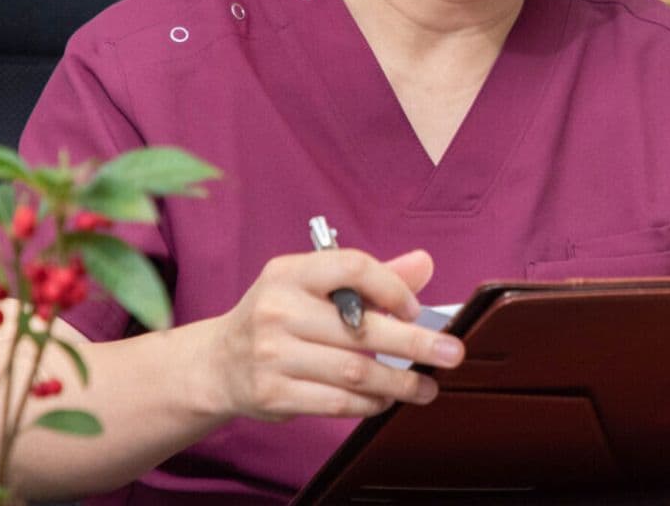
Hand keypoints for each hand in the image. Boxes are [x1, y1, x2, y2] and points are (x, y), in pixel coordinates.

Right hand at [198, 248, 465, 421]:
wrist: (218, 364)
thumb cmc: (278, 318)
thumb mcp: (313, 286)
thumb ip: (370, 277)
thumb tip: (424, 263)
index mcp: (290, 273)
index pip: (352, 267)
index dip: (392, 288)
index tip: (415, 309)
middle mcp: (278, 310)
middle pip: (360, 328)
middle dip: (414, 344)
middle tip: (451, 353)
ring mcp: (272, 354)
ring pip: (353, 372)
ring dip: (398, 383)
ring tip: (426, 388)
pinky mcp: (272, 394)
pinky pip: (335, 403)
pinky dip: (368, 405)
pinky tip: (385, 401)